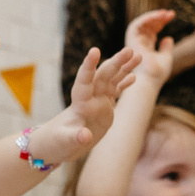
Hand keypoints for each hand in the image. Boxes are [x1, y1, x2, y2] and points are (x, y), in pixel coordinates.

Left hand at [23, 45, 142, 167]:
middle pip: (103, 76)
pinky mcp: (103, 107)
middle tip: (130, 50)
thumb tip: (85, 136)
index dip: (88, 67)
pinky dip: (124, 83)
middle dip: (116, 62)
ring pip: (111, 80)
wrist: (57, 145)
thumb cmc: (56, 143)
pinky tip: (134, 76)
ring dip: (123, 67)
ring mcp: (97, 101)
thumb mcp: (64, 143)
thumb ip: (74, 138)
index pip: (83, 82)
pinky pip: (115, 91)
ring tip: (138, 55)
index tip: (94, 50)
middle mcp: (89, 98)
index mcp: (79, 104)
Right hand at [123, 9, 176, 85]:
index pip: (152, 31)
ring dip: (153, 16)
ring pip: (141, 23)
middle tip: (170, 14)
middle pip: (147, 26)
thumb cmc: (157, 74)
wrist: (149, 80)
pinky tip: (158, 16)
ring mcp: (134, 42)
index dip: (160, 22)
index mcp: (145, 48)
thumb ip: (166, 48)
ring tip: (165, 13)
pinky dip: (147, 18)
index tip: (171, 16)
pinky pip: (137, 24)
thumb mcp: (165, 58)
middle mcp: (138, 44)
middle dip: (158, 18)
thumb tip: (168, 38)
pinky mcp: (131, 41)